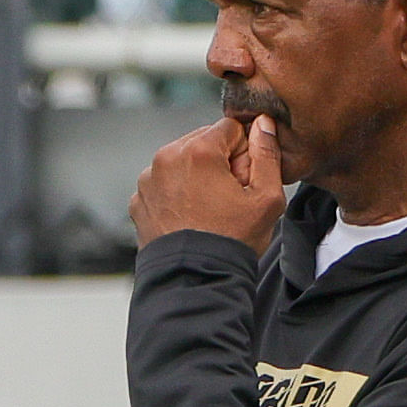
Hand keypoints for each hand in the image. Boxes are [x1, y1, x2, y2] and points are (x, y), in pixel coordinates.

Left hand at [131, 114, 286, 252]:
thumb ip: (267, 153)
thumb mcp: (266, 196)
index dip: (245, 151)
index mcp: (197, 151)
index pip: (230, 127)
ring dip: (198, 176)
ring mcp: (147, 181)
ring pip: (182, 162)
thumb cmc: (232, 241)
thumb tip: (263, 124)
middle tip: (228, 196)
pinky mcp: (138, 200)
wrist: (193, 282)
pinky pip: (164, 184)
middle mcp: (165, 159)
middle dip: (220, 161)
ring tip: (209, 209)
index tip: (244, 178)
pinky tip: (190, 218)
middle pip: (204, 141)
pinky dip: (177, 193)